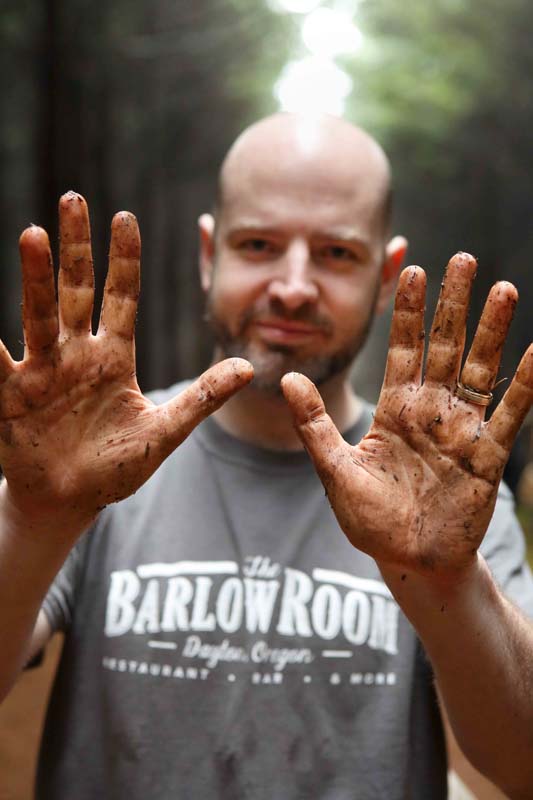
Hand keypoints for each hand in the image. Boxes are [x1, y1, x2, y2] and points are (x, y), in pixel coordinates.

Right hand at [0, 192, 251, 533]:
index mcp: (114, 358)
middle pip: (76, 291)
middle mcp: (76, 354)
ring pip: (38, 315)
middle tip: (73, 199)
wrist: (70, 500)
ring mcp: (42, 371)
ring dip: (36, 277)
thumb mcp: (164, 433)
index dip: (124, 261)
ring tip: (32, 234)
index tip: (125, 217)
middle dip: (76, 247)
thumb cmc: (115, 466)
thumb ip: (202, 399)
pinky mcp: (11, 395)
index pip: (122, 299)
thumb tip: (248, 368)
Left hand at [282, 253, 532, 577]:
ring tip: (503, 289)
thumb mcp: (335, 471)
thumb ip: (315, 425)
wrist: (409, 560)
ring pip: (482, 369)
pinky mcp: (487, 455)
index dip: (407, 312)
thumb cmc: (371, 519)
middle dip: (452, 304)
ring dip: (493, 331)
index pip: (402, 348)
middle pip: (446, 346)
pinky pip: (511, 415)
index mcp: (395, 408)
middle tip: (462, 258)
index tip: (410, 270)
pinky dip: (525, 386)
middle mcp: (431, 410)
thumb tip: (286, 379)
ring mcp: (462, 429)